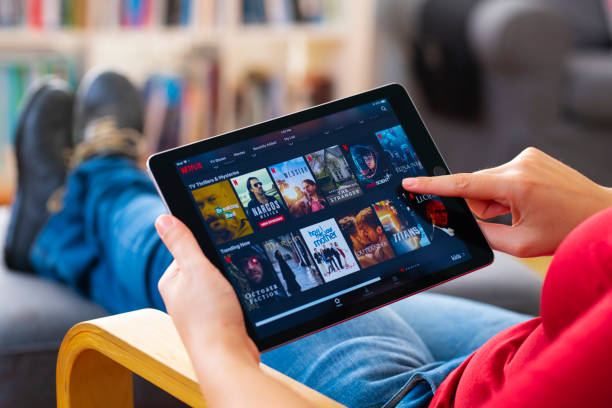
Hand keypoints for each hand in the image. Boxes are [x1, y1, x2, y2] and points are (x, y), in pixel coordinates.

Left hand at [155, 214, 313, 407]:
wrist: (227, 358)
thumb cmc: (209, 316)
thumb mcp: (197, 269)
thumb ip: (182, 242)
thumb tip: (163, 217)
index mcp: (172, 280)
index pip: (190, 249)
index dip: (209, 248)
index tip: (221, 254)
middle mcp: (183, 296)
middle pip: (208, 266)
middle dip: (224, 267)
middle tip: (231, 276)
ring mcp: (200, 310)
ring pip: (222, 284)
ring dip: (233, 284)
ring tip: (236, 294)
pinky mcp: (217, 321)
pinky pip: (230, 300)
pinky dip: (239, 300)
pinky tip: (243, 306)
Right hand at [402, 148, 611, 256]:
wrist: (602, 214)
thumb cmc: (567, 231)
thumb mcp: (521, 244)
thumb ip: (484, 233)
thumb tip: (464, 222)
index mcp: (516, 186)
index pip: (463, 184)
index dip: (433, 185)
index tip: (410, 181)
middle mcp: (520, 164)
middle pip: (477, 186)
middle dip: (482, 206)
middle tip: (508, 220)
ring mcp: (527, 156)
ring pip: (489, 181)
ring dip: (496, 199)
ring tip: (524, 212)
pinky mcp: (532, 155)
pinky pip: (503, 175)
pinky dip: (506, 191)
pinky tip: (529, 201)